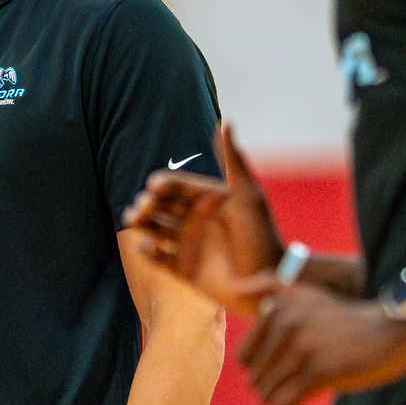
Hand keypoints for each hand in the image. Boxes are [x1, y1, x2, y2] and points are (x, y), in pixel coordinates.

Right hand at [124, 122, 283, 315]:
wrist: (269, 283)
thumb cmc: (263, 237)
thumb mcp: (248, 197)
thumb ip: (233, 161)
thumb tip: (225, 121)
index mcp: (209, 200)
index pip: (179, 187)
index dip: (164, 185)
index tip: (155, 187)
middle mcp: (196, 220)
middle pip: (162, 206)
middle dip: (148, 204)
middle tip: (143, 208)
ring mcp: (189, 245)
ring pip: (155, 229)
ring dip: (142, 224)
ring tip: (136, 222)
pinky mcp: (184, 270)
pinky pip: (158, 258)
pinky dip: (148, 251)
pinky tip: (147, 247)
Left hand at [238, 284, 405, 404]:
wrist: (391, 330)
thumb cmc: (346, 319)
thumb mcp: (307, 293)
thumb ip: (272, 286)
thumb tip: (236, 287)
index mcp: (277, 309)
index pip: (243, 358)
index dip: (261, 370)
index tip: (283, 370)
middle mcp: (285, 324)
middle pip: (255, 379)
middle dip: (272, 389)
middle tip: (295, 386)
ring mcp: (302, 348)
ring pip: (266, 394)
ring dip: (280, 401)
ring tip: (298, 395)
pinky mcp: (319, 371)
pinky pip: (284, 404)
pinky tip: (300, 404)